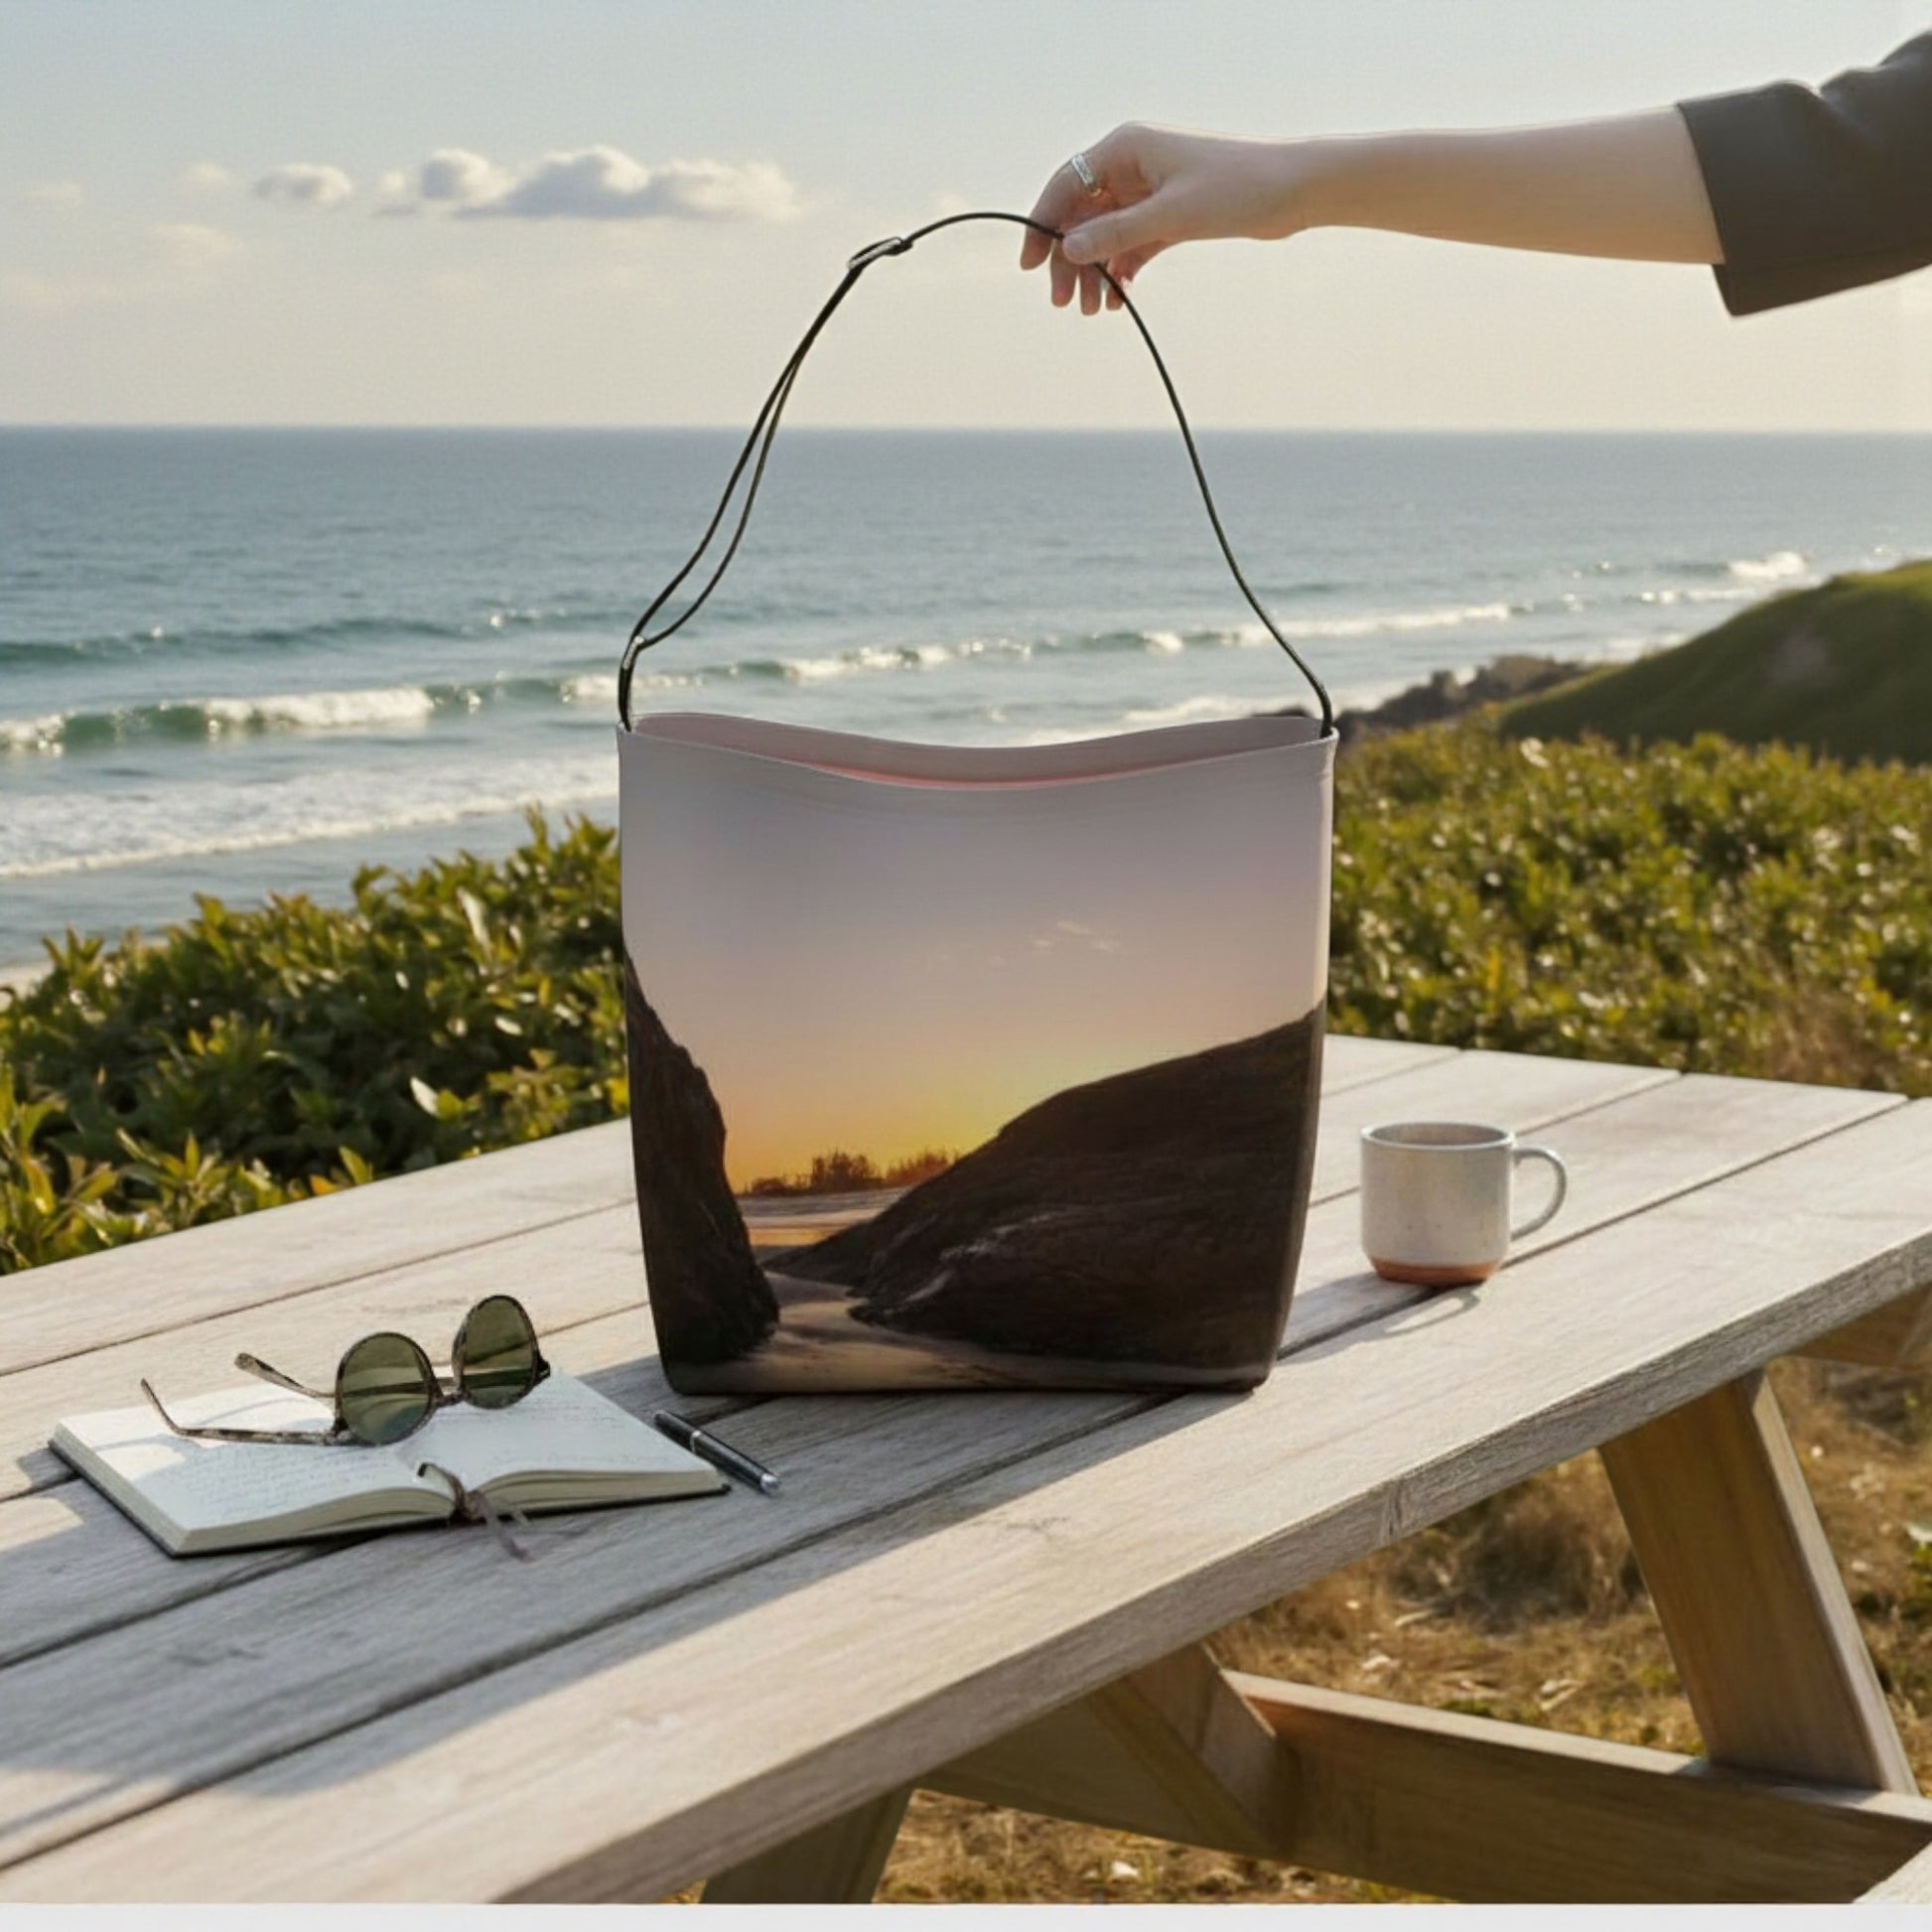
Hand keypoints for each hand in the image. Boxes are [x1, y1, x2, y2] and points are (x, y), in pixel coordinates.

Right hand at [1019, 124, 1308, 313]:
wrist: (1292, 192)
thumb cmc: (1236, 189)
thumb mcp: (1170, 215)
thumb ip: (1116, 233)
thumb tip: (1067, 249)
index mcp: (1126, 148)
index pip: (1066, 185)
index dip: (1042, 224)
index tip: (1029, 266)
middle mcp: (1132, 165)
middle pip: (1081, 215)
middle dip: (1071, 260)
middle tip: (1066, 305)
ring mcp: (1150, 191)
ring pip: (1105, 234)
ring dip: (1096, 272)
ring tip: (1097, 311)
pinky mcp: (1169, 215)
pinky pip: (1131, 245)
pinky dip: (1122, 271)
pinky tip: (1119, 300)